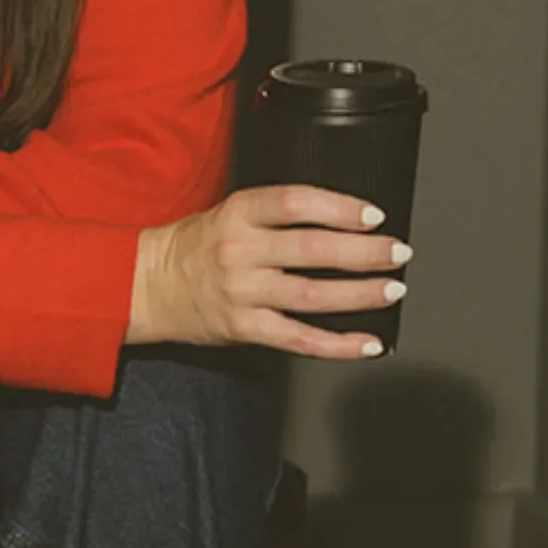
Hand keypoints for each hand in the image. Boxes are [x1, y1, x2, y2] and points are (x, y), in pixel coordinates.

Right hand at [129, 185, 409, 360]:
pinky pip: (299, 339)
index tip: (373, 215)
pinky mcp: (244, 328)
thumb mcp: (231, 212)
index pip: (296, 203)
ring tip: (392, 290)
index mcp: (239, 212)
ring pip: (312, 295)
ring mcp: (242, 292)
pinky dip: (338, 344)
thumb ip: (279, 214)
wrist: (149, 284)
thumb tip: (343, 219)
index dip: (339, 207)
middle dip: (365, 252)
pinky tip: (367, 343)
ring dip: (359, 294)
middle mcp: (241, 251)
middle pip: (313, 250)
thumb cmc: (198, 246)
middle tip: (398, 252)